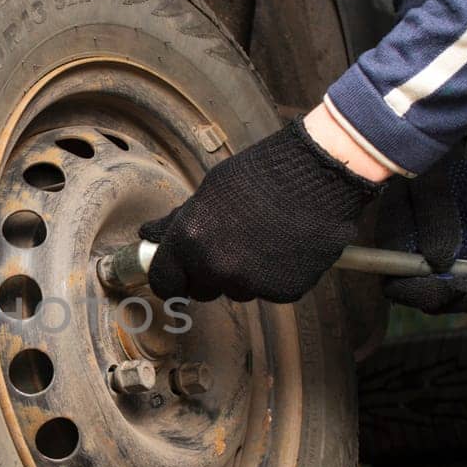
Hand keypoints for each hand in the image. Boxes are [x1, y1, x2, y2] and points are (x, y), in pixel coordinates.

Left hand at [139, 116, 382, 302]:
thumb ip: (178, 221)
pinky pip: (270, 291)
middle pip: (202, 290)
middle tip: (231, 245)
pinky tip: (285, 246)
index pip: (164, 282)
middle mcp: (216, 268)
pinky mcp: (283, 291)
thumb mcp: (209, 191)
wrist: (317, 175)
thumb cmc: (261, 175)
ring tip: (264, 238)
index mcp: (189, 241)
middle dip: (210, 274)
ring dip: (245, 274)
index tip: (178, 277)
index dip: (172, 279)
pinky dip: (276, 275)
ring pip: (238, 291)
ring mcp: (251, 283)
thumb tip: (149, 234)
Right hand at [374, 143, 466, 313]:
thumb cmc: (428, 160)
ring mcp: (440, 262)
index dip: (431, 293)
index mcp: (391, 248)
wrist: (444, 149)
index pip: (404, 287)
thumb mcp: (428, 181)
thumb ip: (433, 219)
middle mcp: (412, 263)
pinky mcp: (465, 256)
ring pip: (464, 294)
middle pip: (437, 299)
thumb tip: (441, 262)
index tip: (461, 285)